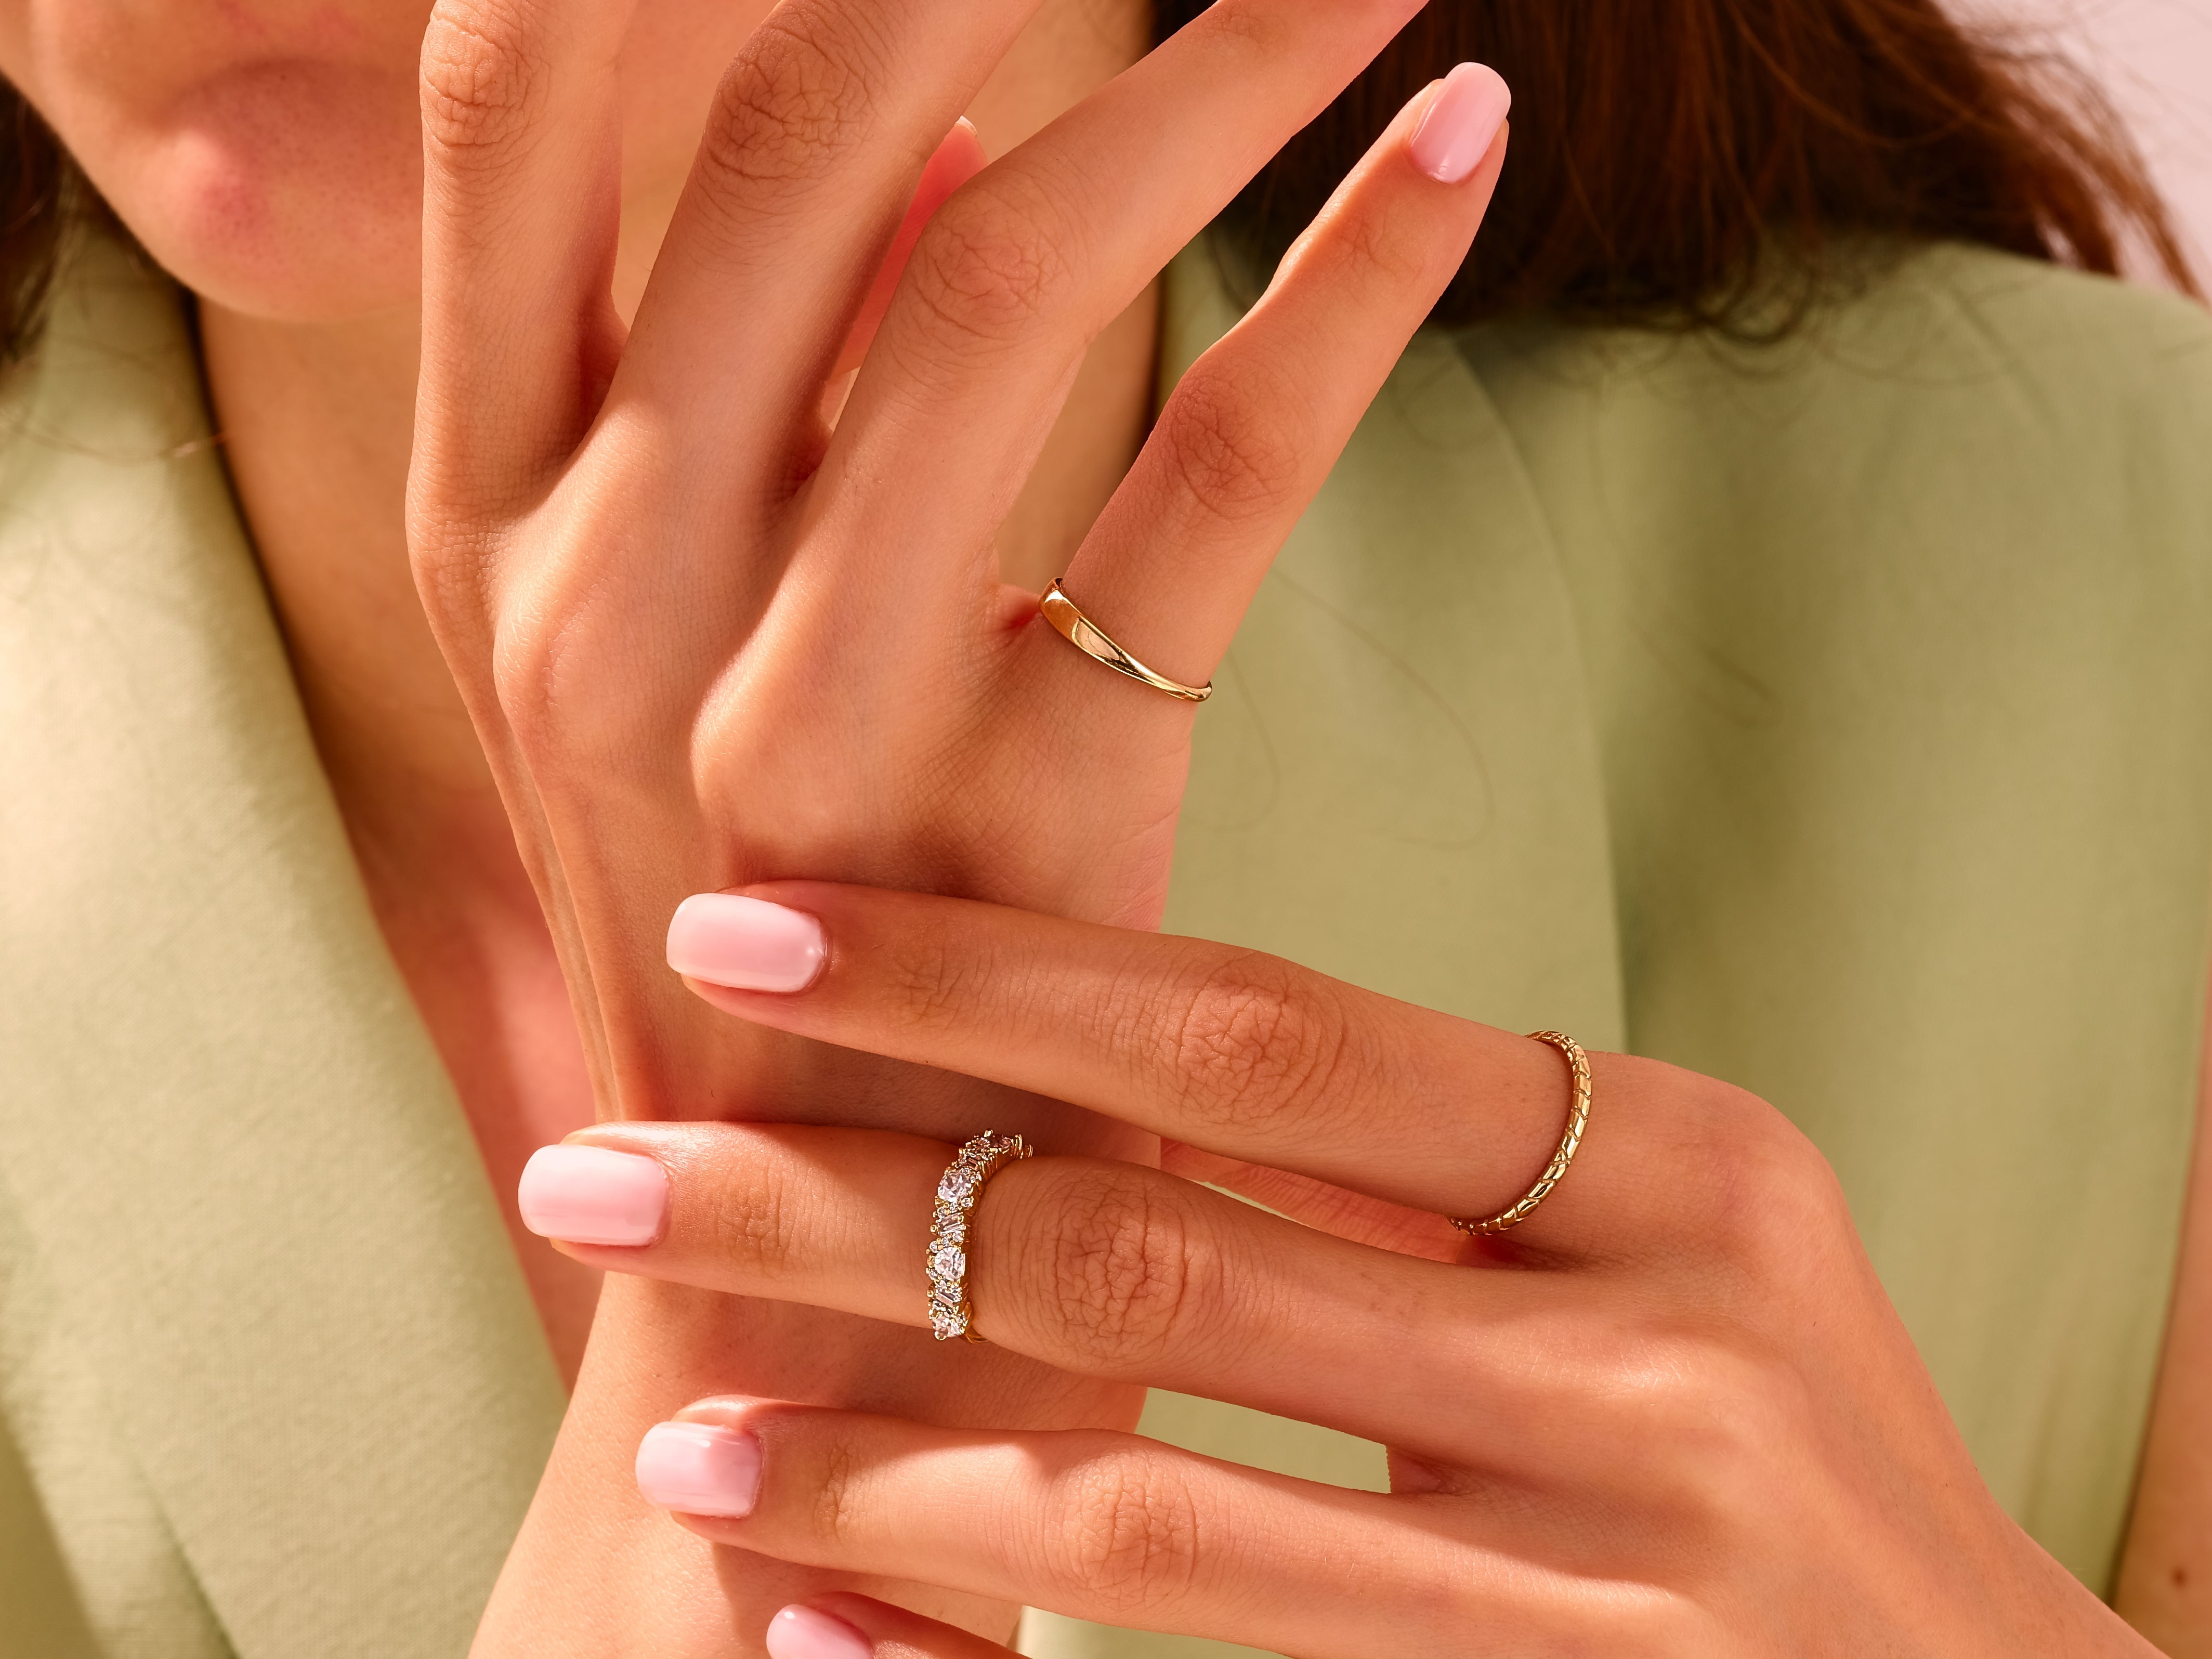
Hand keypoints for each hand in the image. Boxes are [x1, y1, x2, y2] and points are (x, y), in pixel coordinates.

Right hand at [408, 0, 1509, 1648]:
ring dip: (1211, 62)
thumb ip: (769, 397)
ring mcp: (799, 712)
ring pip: (1005, 279)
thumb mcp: (670, 658)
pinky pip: (1198, 489)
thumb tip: (929, 150)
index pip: (525, 100)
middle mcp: (600, 588)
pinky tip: (1457, 141)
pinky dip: (1345, 289)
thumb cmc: (762, 929)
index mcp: (492, 516)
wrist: (802, 1272)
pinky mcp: (1027, 813)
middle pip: (788, 135)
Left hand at [532, 881, 2154, 1657]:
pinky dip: (982, 1648)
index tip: (749, 939)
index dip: (977, 979)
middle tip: (599, 1169)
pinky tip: (818, 1635)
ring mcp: (1618, 1580)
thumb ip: (1411, 1175)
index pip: (1257, 1033)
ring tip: (678, 1438)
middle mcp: (1654, 1353)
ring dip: (872, 1469)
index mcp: (1673, 1167)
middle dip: (838, 1204)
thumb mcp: (1654, 1253)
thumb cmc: (1766, 1439)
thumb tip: (1072, 1072)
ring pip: (1140, 1497)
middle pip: (1151, 1247)